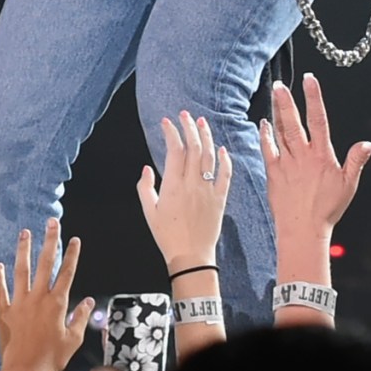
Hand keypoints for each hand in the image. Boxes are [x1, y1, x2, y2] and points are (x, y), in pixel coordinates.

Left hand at [0, 221, 92, 370]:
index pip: (67, 273)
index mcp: (57, 303)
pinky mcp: (4, 311)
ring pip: (21, 271)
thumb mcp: (73, 339)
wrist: (26, 369)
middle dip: (49, 241)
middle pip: (45, 264)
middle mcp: (38, 298)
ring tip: (24, 233)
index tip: (74, 239)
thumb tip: (88, 301)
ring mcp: (19, 303)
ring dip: (23, 250)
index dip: (71, 255)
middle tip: (51, 223)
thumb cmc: (53, 357)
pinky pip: (1, 290)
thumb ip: (79, 317)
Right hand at [136, 112, 229, 271]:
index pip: (175, 150)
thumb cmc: (167, 235)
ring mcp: (208, 190)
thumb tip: (147, 168)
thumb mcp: (148, 211)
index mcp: (173, 185)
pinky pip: (225, 175)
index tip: (166, 122)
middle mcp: (192, 184)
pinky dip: (225, 160)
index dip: (172, 133)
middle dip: (189, 128)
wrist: (191, 255)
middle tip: (185, 115)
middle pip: (194, 148)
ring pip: (209, 157)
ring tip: (202, 123)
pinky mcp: (219, 199)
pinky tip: (222, 149)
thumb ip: (145, 187)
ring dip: (206, 138)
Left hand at [262, 76, 370, 279]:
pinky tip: (263, 123)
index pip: (319, 119)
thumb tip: (369, 142)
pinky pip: (267, 148)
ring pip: (279, 132)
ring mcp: (286, 163)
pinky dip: (265, 135)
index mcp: (322, 155)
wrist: (304, 228)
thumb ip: (356, 161)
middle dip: (287, 101)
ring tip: (274, 95)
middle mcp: (303, 155)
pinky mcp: (273, 172)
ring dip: (276, 112)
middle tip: (280, 84)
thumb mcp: (348, 184)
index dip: (314, 98)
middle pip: (293, 122)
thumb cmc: (328, 208)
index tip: (310, 80)